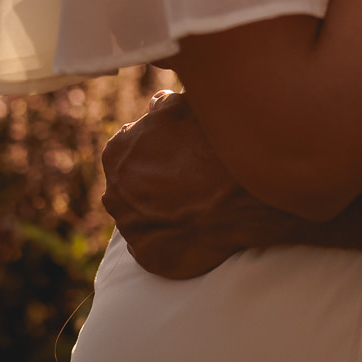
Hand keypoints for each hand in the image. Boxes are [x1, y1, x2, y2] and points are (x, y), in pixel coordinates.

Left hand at [101, 89, 286, 278]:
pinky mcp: (149, 257)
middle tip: (188, 176)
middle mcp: (115, 191)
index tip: (178, 150)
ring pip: (141, 215)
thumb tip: (154, 105)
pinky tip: (194, 224)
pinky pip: (155, 246)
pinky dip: (171, 237)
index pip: (128, 146)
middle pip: (132, 183)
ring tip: (194, 201)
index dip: (155, 146)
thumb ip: (162, 105)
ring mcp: (131, 228)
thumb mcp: (187, 106)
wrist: (246, 192)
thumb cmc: (215, 142)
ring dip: (160, 209)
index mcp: (117, 152)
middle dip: (153, 179)